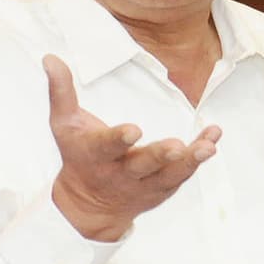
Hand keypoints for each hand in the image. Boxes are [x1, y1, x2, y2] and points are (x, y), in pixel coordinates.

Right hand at [43, 55, 219, 240]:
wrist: (90, 205)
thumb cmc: (78, 156)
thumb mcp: (63, 125)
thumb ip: (60, 91)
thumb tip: (51, 57)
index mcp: (95, 155)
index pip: (106, 147)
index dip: (119, 140)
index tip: (133, 131)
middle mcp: (121, 173)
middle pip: (142, 166)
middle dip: (159, 157)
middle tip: (174, 146)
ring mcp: (144, 184)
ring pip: (169, 175)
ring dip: (189, 161)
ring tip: (207, 147)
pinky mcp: (163, 188)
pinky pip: (184, 173)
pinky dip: (199, 157)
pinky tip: (213, 138)